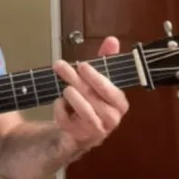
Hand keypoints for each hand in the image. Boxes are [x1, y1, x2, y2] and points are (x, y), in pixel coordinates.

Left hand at [51, 36, 128, 154]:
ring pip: (84, 110)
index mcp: (119, 104)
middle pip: (94, 98)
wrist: (77, 129)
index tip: (82, 64)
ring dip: (71, 95)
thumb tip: (112, 40)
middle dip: (75, 79)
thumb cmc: (90, 99)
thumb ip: (105, 60)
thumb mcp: (97, 78)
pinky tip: (59, 103)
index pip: (112, 92)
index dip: (97, 78)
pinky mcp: (78, 138)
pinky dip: (60, 109)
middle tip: (60, 65)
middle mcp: (111, 119)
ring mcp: (95, 131)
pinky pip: (67, 122)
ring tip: (64, 87)